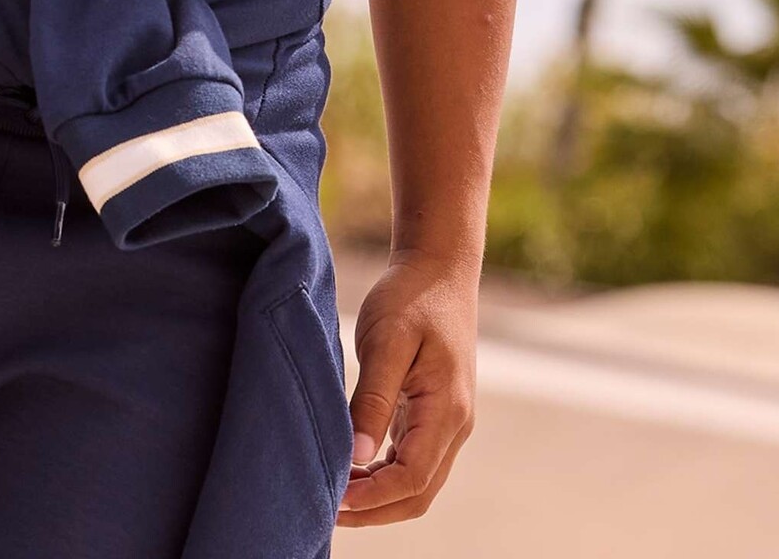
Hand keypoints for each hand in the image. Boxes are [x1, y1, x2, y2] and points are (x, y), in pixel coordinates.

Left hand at [335, 247, 478, 528]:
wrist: (439, 268)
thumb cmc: (411, 297)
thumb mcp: (387, 342)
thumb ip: (373, 400)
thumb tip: (356, 456)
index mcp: (446, 410)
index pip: (413, 479)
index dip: (372, 499)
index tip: (332, 499)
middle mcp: (454, 425)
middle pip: (417, 493)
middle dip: (373, 510)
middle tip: (324, 508)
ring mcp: (447, 422)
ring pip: (416, 482)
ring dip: (377, 496)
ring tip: (332, 492)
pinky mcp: (434, 413)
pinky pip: (412, 460)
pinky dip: (383, 475)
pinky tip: (352, 469)